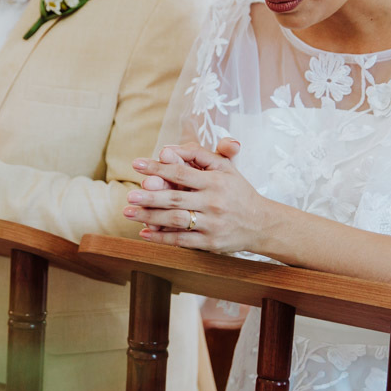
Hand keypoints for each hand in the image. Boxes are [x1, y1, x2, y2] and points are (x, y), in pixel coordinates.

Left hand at [122, 138, 277, 251]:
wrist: (261, 223)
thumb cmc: (238, 192)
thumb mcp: (226, 168)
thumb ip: (200, 154)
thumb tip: (170, 149)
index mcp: (215, 181)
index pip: (181, 172)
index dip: (157, 168)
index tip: (137, 165)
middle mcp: (213, 202)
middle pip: (175, 198)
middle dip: (149, 197)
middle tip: (129, 196)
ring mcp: (211, 223)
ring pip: (175, 220)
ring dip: (149, 217)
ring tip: (129, 213)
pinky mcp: (210, 242)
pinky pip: (181, 240)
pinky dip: (161, 237)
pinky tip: (144, 233)